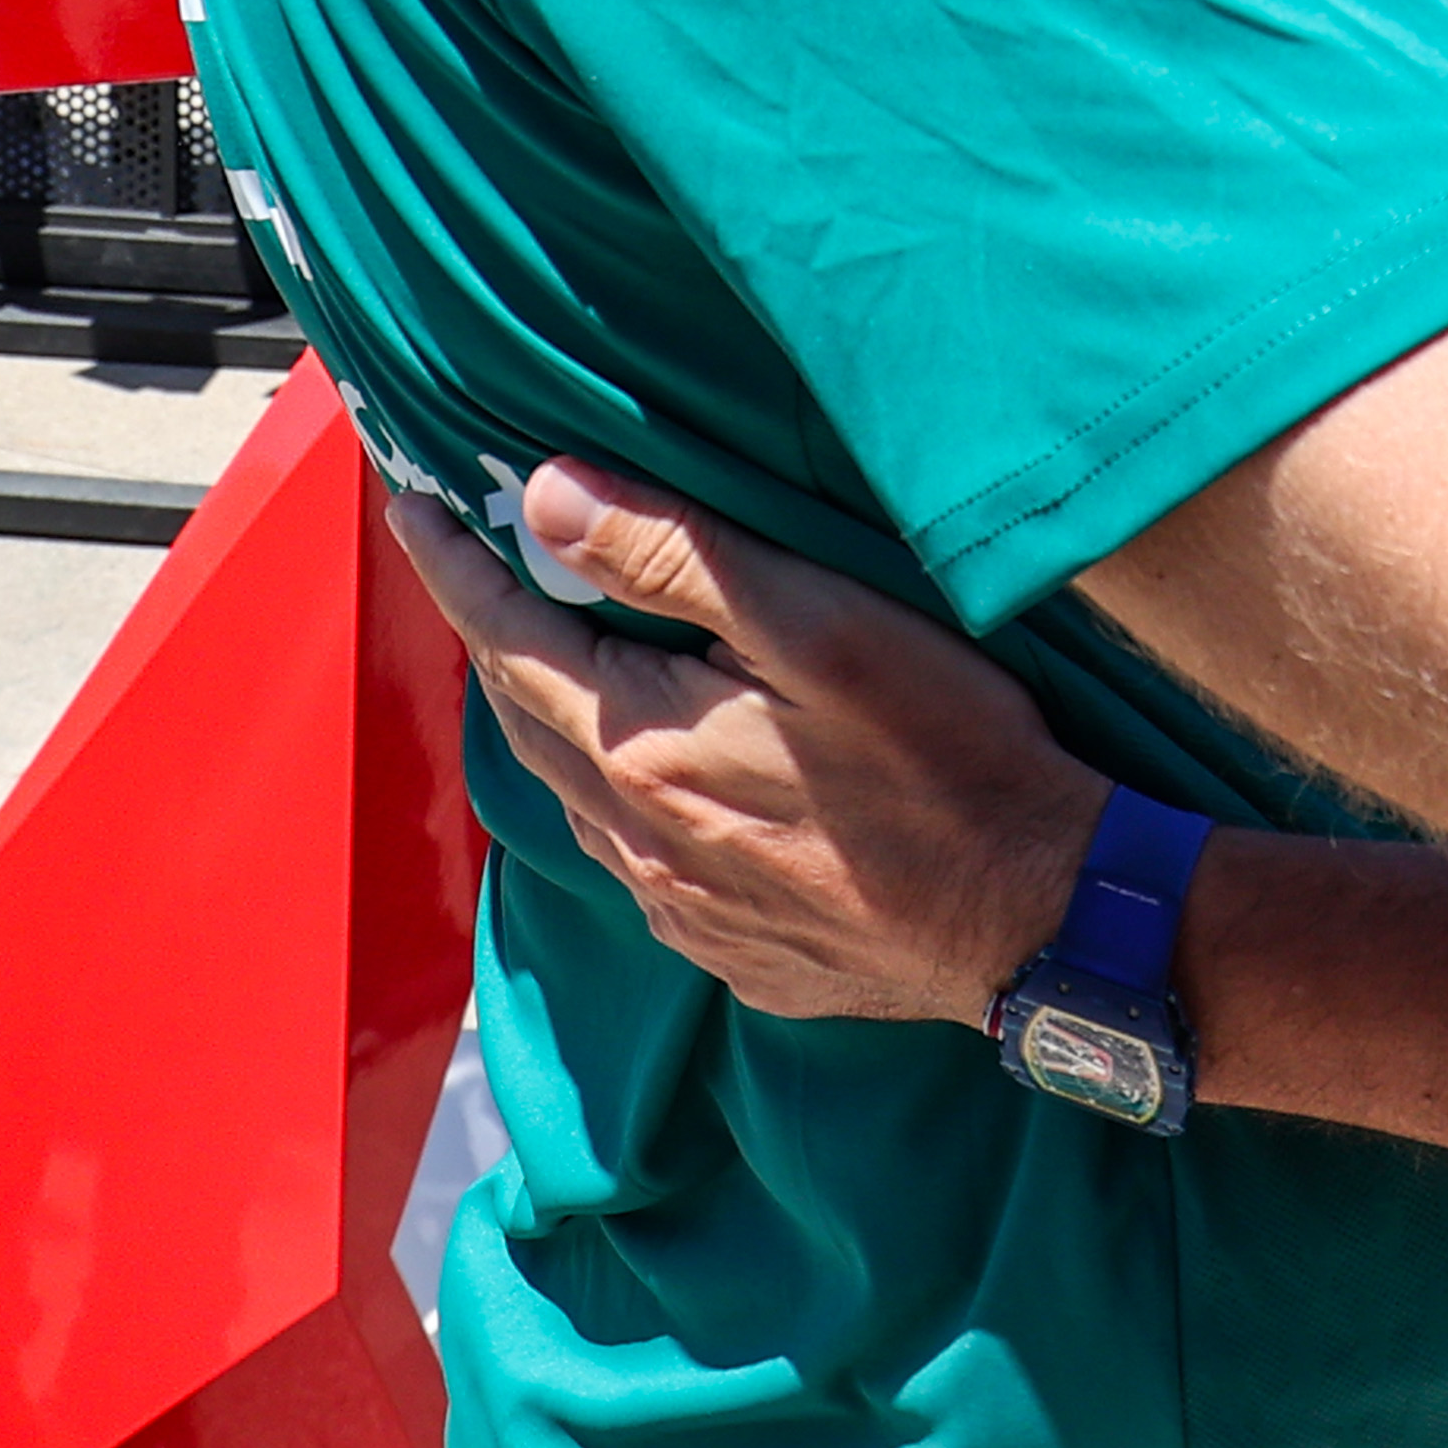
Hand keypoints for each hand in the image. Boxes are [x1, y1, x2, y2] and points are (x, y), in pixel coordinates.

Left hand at [380, 461, 1102, 1026]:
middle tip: (468, 568)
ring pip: (575, 798)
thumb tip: (544, 500)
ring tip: (551, 661)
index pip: (511, 640)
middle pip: (527, 720)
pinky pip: (636, 863)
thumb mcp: (823, 626)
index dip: (456, 569)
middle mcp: (638, 836)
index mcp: (647, 746)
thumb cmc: (950, 755)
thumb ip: (678, 560)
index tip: (410, 509)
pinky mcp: (731, 947)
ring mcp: (681, 904)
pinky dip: (616, 800)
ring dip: (548, 721)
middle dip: (490, 637)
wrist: (1037, 916)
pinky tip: (653, 779)